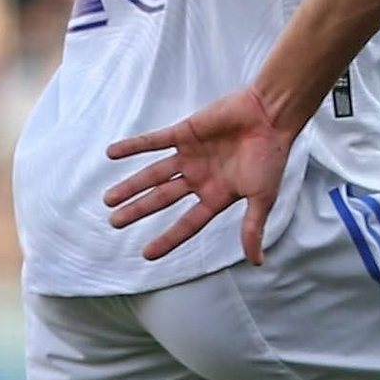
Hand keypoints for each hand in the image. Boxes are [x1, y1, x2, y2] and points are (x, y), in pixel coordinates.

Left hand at [104, 86, 294, 264]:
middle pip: (162, 198)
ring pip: (154, 174)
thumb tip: (257, 262)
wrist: (270, 116)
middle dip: (138, 210)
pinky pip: (154, 142)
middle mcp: (200, 178)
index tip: (146, 254)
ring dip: (131, 185)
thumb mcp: (263, 197)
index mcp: (217, 195)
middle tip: (114, 222)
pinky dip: (133, 147)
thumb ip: (252, 228)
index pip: (187, 223)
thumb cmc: (271, 157)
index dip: (168, 238)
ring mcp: (190, 155)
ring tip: (108, 199)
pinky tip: (111, 154)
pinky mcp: (185, 133)